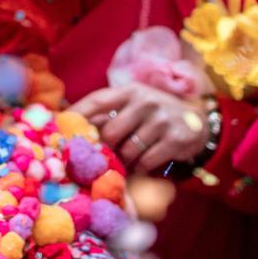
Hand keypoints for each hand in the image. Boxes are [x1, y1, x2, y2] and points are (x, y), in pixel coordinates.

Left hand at [71, 83, 214, 173]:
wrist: (198, 122)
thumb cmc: (155, 116)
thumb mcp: (135, 106)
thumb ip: (110, 114)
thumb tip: (75, 130)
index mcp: (130, 91)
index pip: (97, 100)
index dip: (77, 114)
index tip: (59, 127)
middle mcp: (145, 101)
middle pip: (110, 131)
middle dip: (106, 149)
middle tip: (106, 157)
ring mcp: (161, 119)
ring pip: (128, 150)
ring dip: (126, 161)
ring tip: (130, 160)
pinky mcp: (175, 138)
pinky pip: (147, 161)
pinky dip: (142, 168)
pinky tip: (146, 164)